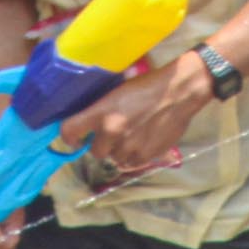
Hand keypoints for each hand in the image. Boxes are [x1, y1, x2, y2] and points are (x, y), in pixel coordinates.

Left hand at [58, 54, 212, 172]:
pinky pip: (132, 163)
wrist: (179, 91)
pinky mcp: (146, 155)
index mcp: (102, 111)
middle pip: (94, 151)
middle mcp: (112, 131)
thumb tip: (90, 124)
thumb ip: (102, 110)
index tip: (74, 139)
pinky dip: (134, 157)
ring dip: (119, 151)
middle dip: (101, 145)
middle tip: (113, 135)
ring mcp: (129, 146)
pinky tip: (143, 142)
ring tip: (132, 137)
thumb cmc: (148, 86)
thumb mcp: (118, 92)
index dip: (68, 137)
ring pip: (114, 159)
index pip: (70, 131)